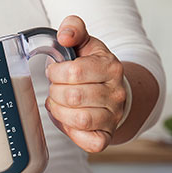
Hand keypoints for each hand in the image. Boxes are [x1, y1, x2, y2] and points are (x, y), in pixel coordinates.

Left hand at [45, 15, 126, 152]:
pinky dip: (73, 134)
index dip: (55, 73)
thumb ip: (74, 30)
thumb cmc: (95, 70)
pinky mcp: (107, 136)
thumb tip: (65, 35)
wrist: (116, 94)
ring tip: (59, 105)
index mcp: (110, 67)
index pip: (74, 71)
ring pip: (79, 120)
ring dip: (60, 113)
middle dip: (55, 93)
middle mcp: (116, 93)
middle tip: (56, 90)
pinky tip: (69, 121)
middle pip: (73, 97)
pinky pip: (89, 142)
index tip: (55, 73)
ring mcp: (113, 117)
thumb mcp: (86, 44)